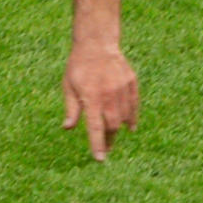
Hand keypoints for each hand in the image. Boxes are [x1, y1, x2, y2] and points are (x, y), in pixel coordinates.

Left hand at [62, 43, 138, 161]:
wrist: (97, 44)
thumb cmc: (79, 67)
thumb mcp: (69, 86)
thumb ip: (72, 109)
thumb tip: (68, 128)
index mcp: (91, 97)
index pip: (95, 127)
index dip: (97, 145)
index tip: (100, 159)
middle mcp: (108, 95)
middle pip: (112, 125)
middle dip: (109, 140)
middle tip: (106, 148)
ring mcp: (122, 88)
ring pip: (125, 117)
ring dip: (119, 129)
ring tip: (113, 136)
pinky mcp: (131, 83)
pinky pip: (134, 106)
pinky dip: (132, 118)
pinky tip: (130, 127)